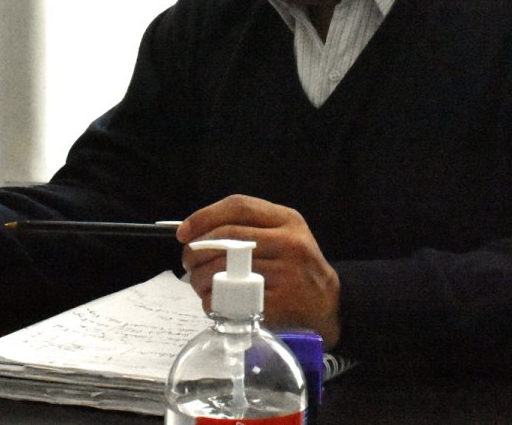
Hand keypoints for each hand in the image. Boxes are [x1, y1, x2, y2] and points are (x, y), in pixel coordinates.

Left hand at [178, 194, 341, 348]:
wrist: (328, 303)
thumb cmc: (296, 265)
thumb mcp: (285, 234)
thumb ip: (250, 226)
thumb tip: (196, 232)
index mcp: (288, 220)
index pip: (240, 207)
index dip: (205, 217)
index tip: (183, 232)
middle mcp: (289, 243)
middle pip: (228, 239)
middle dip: (197, 251)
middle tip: (187, 261)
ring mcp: (285, 274)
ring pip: (226, 270)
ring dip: (200, 278)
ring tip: (197, 282)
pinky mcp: (278, 304)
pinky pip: (233, 300)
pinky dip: (213, 301)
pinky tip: (212, 301)